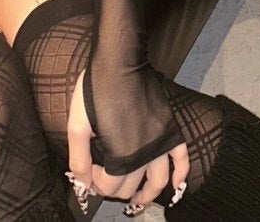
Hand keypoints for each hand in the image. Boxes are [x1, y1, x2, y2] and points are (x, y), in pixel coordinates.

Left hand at [65, 71, 188, 212]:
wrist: (120, 60)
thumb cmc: (96, 89)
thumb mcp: (77, 124)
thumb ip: (79, 158)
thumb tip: (82, 184)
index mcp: (121, 155)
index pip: (110, 187)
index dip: (97, 184)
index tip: (91, 171)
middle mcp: (144, 154)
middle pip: (131, 186)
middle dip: (116, 188)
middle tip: (106, 179)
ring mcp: (160, 141)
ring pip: (159, 181)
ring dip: (149, 194)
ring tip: (138, 198)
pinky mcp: (170, 128)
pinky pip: (182, 158)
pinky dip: (181, 175)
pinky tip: (175, 184)